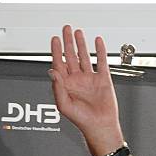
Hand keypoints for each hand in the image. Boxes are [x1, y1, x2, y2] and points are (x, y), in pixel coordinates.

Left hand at [50, 25, 122, 154]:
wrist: (100, 126)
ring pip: (84, 56)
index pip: (59, 64)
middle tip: (65, 29)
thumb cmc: (81, 120)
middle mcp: (77, 80)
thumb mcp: (64, 105)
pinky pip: (100, 61)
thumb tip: (52, 72)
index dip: (56, 51)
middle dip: (67, 42)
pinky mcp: (102, 79)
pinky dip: (99, 51)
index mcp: (66, 86)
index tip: (55, 40)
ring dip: (81, 44)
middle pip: (70, 56)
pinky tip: (97, 42)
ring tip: (78, 32)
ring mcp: (89, 79)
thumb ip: (57, 88)